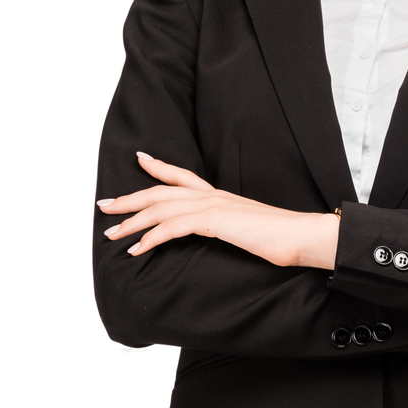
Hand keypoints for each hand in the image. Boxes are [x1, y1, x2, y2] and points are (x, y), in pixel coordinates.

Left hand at [99, 152, 339, 268]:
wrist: (303, 235)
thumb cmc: (284, 237)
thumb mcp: (250, 231)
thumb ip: (233, 229)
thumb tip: (225, 236)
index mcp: (221, 196)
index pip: (183, 176)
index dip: (159, 167)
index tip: (140, 159)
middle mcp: (214, 196)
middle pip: (161, 191)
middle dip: (130, 198)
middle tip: (104, 205)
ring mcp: (214, 206)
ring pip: (161, 208)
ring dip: (132, 221)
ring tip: (111, 233)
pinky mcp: (215, 220)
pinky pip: (173, 227)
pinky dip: (151, 237)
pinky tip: (137, 249)